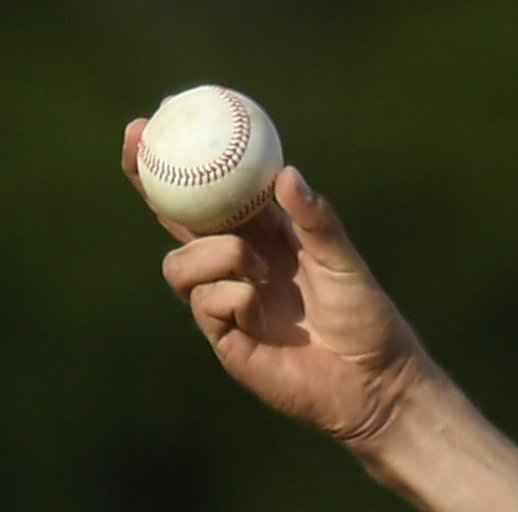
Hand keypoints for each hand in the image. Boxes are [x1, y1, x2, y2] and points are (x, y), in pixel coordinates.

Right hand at [123, 119, 433, 444]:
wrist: (377, 380)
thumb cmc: (366, 318)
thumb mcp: (343, 261)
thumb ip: (317, 221)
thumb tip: (285, 174)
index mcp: (262, 238)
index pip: (209, 196)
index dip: (175, 164)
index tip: (148, 124)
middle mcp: (235, 267)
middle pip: (176, 223)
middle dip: (151, 184)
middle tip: (139, 147)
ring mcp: (226, 304)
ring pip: (179, 266)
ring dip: (212, 254)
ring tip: (257, 267)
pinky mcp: (227, 341)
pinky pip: (204, 304)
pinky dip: (229, 296)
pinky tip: (258, 307)